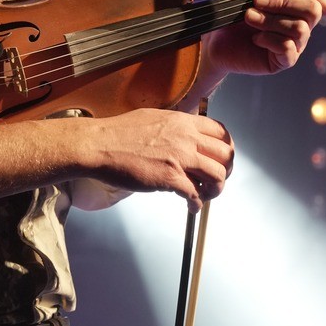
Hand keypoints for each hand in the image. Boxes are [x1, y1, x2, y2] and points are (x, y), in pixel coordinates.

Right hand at [84, 106, 234, 212]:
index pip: (221, 132)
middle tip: (217, 180)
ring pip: (217, 175)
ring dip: (215, 190)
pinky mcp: (170, 178)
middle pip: (226, 154)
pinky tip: (191, 207)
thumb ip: (174, 126)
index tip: (222, 159)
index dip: (226, 149)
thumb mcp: (154, 118)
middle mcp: (186, 137)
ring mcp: (179, 158)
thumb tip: (184, 134)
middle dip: (226, 170)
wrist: (98, 145)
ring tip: (205, 196)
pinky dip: (197, 204)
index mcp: (183, 121)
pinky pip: (196, 194)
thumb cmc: (118, 133)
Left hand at [204, 0, 325, 78]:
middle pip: (314, 10)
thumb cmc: (240, 6)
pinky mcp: (283, 61)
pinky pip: (287, 48)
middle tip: (258, 0)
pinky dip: (268, 38)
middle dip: (284, 2)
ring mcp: (295, 44)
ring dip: (270, 19)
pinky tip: (255, 38)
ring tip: (249, 17)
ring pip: (299, 28)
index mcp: (301, 6)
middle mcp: (303, 25)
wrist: (216, 33)